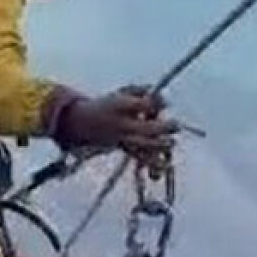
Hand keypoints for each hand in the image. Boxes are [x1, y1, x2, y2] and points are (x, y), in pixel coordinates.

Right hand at [60, 84, 179, 154]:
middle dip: (163, 128)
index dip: (157, 104)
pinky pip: (140, 158)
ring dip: (159, 146)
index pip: (142, 105)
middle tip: (175, 125)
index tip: (166, 103)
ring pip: (143, 145)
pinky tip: (166, 166)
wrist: (82, 122)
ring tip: (171, 143)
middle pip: (145, 128)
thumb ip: (141, 90)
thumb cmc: (108, 104)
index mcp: (120, 106)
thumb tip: (161, 95)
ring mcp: (122, 138)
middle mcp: (121, 123)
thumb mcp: (122, 92)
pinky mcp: (124, 149)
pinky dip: (153, 163)